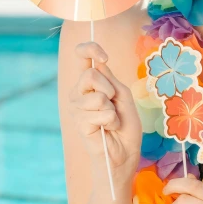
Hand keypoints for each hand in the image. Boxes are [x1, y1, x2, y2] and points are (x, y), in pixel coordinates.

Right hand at [69, 41, 141, 170]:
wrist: (124, 154)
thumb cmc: (126, 126)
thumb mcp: (124, 97)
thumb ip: (112, 80)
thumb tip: (99, 64)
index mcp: (91, 83)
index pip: (82, 57)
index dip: (89, 49)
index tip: (104, 57)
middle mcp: (79, 93)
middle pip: (90, 75)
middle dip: (109, 89)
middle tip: (113, 105)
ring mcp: (77, 107)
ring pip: (97, 95)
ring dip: (112, 110)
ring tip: (111, 121)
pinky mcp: (79, 122)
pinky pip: (101, 112)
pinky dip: (111, 121)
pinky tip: (108, 130)